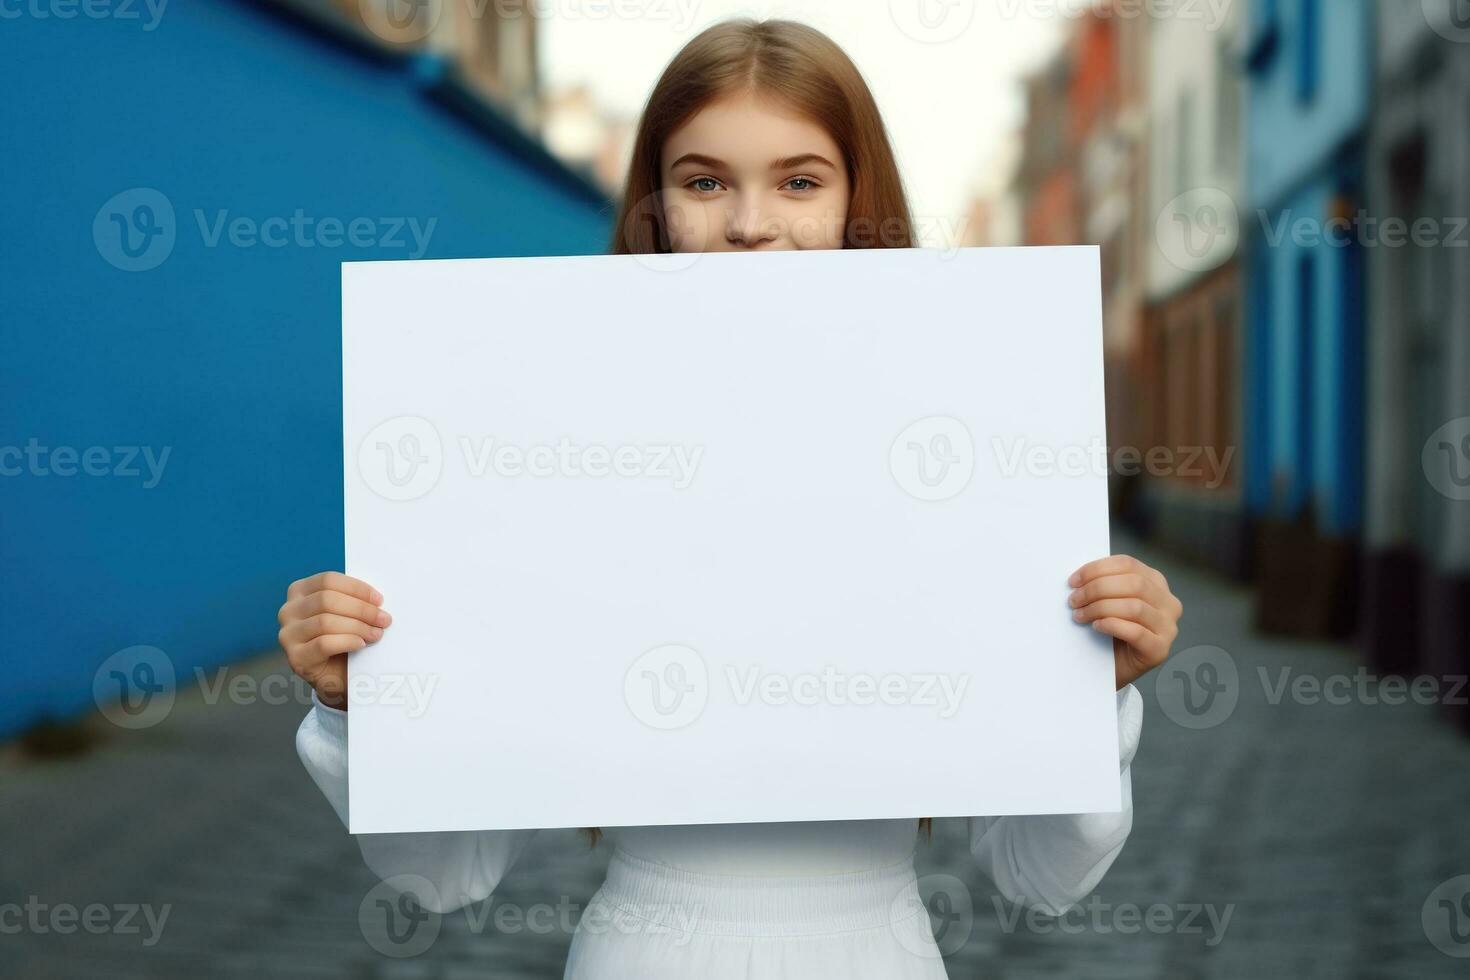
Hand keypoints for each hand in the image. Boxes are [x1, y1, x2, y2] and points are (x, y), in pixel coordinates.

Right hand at [278, 571, 390, 709]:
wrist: (337, 676)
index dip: (356, 588)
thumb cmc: (343, 638)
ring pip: (325, 622)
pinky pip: (323, 644)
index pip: (328, 580)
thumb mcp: (346, 613)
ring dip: (357, 627)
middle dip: (361, 609)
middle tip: (384, 619)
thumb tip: (376, 598)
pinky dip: (347, 641)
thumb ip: (353, 600)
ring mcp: (288, 635)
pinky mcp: (295, 658)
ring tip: (376, 633)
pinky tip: (360, 644)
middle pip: (326, 600)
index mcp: (299, 591)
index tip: (379, 600)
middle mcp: (288, 611)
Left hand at [1067, 555, 1181, 689]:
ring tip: (1080, 615)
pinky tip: (1096, 627)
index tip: (1073, 581)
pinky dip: (1112, 625)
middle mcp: (1168, 602)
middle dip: (1097, 589)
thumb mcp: (1109, 600)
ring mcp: (1168, 627)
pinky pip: (1136, 632)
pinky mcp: (1160, 649)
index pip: (1128, 564)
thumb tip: (1079, 577)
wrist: (1110, 669)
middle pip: (1133, 583)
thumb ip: (1104, 584)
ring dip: (1100, 608)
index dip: (1097, 569)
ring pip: (1134, 607)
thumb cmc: (1107, 632)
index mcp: (1156, 583)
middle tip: (1074, 600)